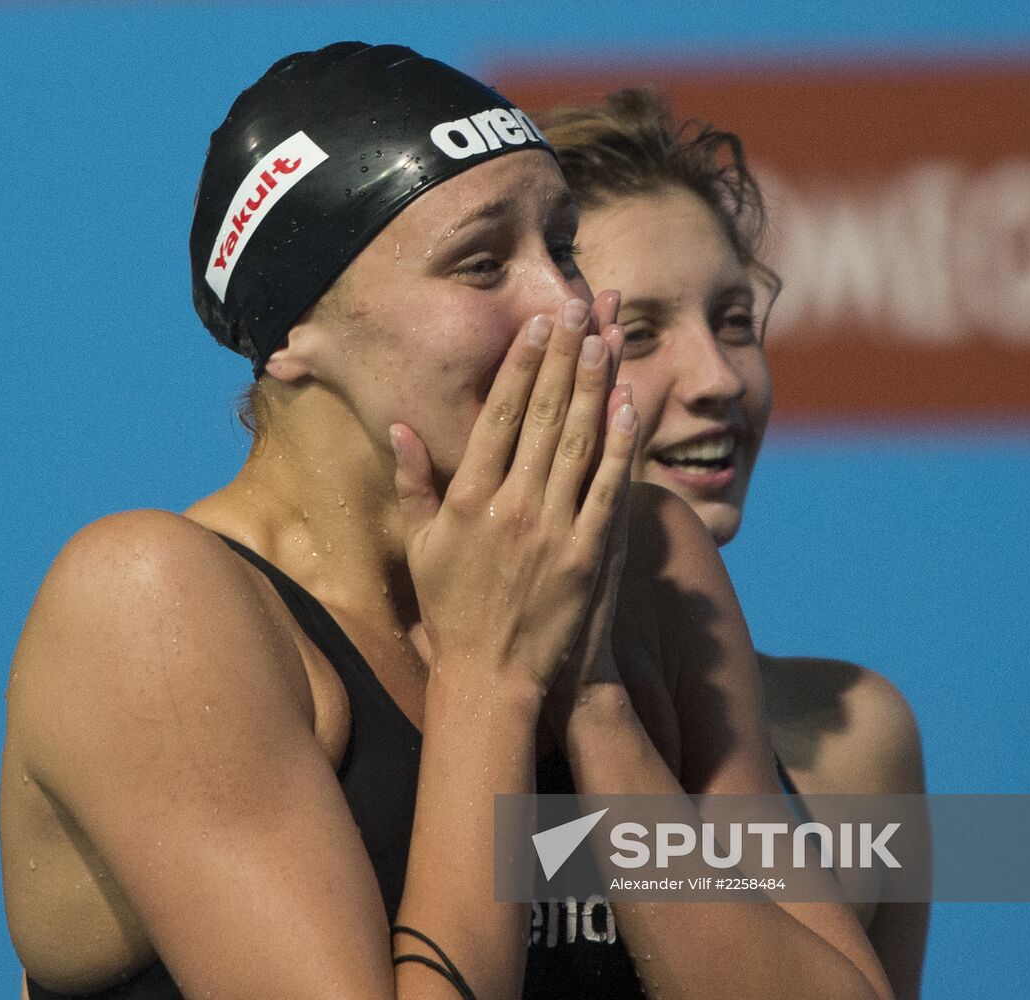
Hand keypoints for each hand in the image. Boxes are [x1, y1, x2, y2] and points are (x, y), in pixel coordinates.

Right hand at [390, 293, 634, 693]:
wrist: (491, 676)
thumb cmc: (452, 610)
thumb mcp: (422, 547)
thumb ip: (414, 484)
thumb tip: (401, 428)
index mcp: (467, 499)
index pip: (497, 415)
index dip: (521, 365)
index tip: (537, 325)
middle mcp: (510, 505)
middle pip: (541, 415)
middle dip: (562, 356)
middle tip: (578, 307)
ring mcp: (552, 529)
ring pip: (577, 442)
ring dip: (592, 385)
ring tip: (605, 337)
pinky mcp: (586, 555)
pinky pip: (607, 489)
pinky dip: (619, 445)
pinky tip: (628, 405)